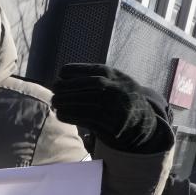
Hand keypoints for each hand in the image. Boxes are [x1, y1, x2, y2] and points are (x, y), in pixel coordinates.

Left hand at [52, 63, 173, 154]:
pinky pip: (90, 119)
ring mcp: (120, 108)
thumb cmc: (119, 101)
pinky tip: (60, 114)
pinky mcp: (115, 125)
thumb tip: (63, 78)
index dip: (79, 69)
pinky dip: (72, 116)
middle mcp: (122, 91)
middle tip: (54, 87)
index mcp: (121, 78)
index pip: (99, 70)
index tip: (61, 72)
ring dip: (69, 102)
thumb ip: (97, 79)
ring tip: (55, 102)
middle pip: (95, 84)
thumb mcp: (115, 84)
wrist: (141, 124)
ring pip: (92, 102)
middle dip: (72, 85)